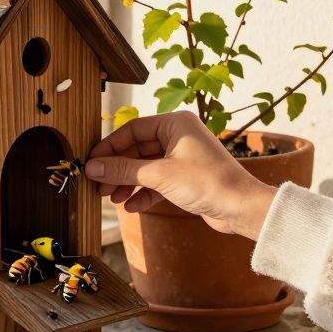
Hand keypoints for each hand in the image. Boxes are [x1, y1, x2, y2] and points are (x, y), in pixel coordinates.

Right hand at [84, 111, 276, 239]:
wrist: (241, 208)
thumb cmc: (208, 183)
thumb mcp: (159, 174)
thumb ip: (123, 169)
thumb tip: (93, 167)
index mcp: (175, 124)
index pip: (132, 130)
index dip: (110, 147)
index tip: (92, 162)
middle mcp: (179, 136)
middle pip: (137, 149)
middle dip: (117, 169)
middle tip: (98, 184)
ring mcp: (183, 157)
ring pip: (145, 167)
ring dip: (127, 182)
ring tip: (112, 198)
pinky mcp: (186, 177)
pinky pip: (157, 181)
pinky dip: (143, 192)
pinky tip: (131, 206)